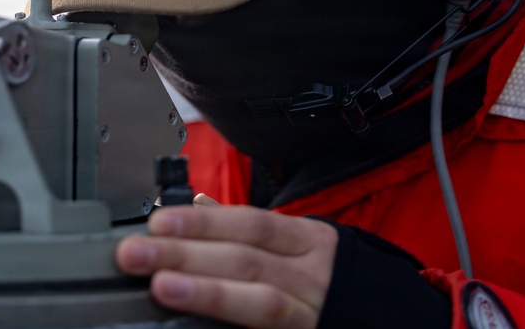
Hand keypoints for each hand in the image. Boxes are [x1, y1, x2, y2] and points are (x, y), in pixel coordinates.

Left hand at [115, 198, 338, 328]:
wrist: (388, 318)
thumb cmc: (326, 278)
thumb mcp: (296, 245)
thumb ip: (244, 230)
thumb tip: (191, 209)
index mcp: (305, 238)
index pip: (249, 223)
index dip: (202, 222)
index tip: (159, 221)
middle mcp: (310, 272)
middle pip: (244, 258)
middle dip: (186, 253)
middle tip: (136, 251)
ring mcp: (311, 309)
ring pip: (257, 297)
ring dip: (204, 290)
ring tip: (160, 285)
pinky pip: (268, 325)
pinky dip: (232, 317)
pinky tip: (198, 320)